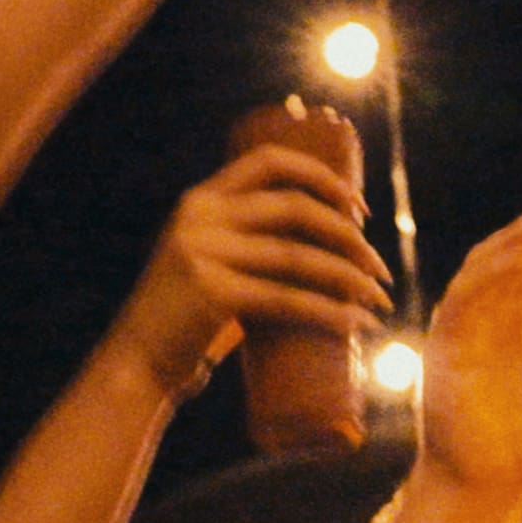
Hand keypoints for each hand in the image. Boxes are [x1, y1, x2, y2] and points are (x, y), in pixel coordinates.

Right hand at [109, 144, 392, 398]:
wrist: (139, 360)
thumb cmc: (192, 314)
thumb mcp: (211, 257)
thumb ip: (251, 237)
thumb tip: (334, 234)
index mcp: (201, 200)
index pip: (270, 161)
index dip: (324, 177)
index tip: (361, 210)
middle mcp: (199, 217)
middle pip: (297, 209)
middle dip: (351, 238)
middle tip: (381, 269)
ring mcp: (202, 253)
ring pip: (301, 257)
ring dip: (352, 279)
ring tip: (381, 300)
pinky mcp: (211, 293)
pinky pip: (290, 300)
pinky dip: (332, 314)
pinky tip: (358, 324)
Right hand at [417, 188, 521, 505]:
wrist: (497, 489)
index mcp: (517, 326)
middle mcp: (487, 322)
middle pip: (505, 259)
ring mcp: (463, 334)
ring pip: (481, 272)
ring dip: (511, 244)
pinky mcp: (445, 351)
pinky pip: (462, 303)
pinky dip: (487, 278)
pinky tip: (519, 261)